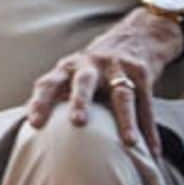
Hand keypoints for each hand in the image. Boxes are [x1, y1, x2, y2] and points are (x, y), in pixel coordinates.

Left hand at [24, 10, 183, 153]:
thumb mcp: (74, 72)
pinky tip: (152, 150)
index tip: (34, 124)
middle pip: (84, 81)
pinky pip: (146, 103)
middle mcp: (91, 65)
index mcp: (69, 68)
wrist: (137, 34)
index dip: (40, 102)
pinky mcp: (142, 73)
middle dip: (80, 101)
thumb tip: (31, 127)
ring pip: (122, 93)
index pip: (50, 83)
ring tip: (130, 142)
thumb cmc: (96, 66)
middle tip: (78, 122)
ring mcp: (118, 68)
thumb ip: (57, 95)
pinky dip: (149, 128)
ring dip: (125, 119)